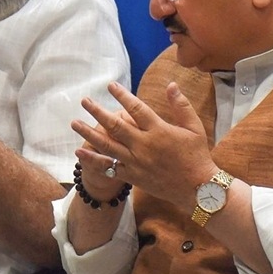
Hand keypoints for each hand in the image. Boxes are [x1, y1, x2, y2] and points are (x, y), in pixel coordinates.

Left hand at [72, 81, 215, 207]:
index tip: (110, 86)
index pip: (136, 108)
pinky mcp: (133, 176)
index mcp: (159, 130)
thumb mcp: (194, 127)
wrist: (197, 188)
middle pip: (115, 125)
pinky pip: (109, 168)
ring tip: (75, 123)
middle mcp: (144, 145)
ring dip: (89, 133)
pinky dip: (93, 160)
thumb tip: (171, 84)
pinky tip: (79, 153)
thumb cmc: (197, 155)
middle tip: (84, 101)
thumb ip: (181, 105)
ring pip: (107, 145)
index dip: (122, 95)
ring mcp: (136, 162)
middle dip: (97, 112)